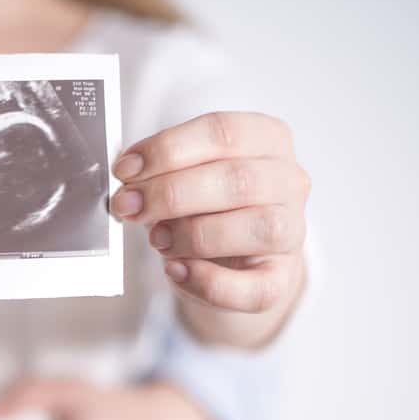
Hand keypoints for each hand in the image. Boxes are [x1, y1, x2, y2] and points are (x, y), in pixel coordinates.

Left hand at [111, 112, 308, 314]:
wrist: (231, 259)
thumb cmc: (207, 207)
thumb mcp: (186, 176)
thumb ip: (161, 172)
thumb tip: (127, 182)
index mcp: (267, 139)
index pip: (222, 131)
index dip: (167, 149)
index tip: (126, 169)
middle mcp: (289, 181)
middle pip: (236, 178)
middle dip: (171, 193)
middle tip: (129, 206)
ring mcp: (292, 231)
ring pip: (255, 227)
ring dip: (192, 235)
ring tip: (157, 238)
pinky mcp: (282, 279)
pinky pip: (253, 287)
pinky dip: (208, 282)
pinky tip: (176, 271)